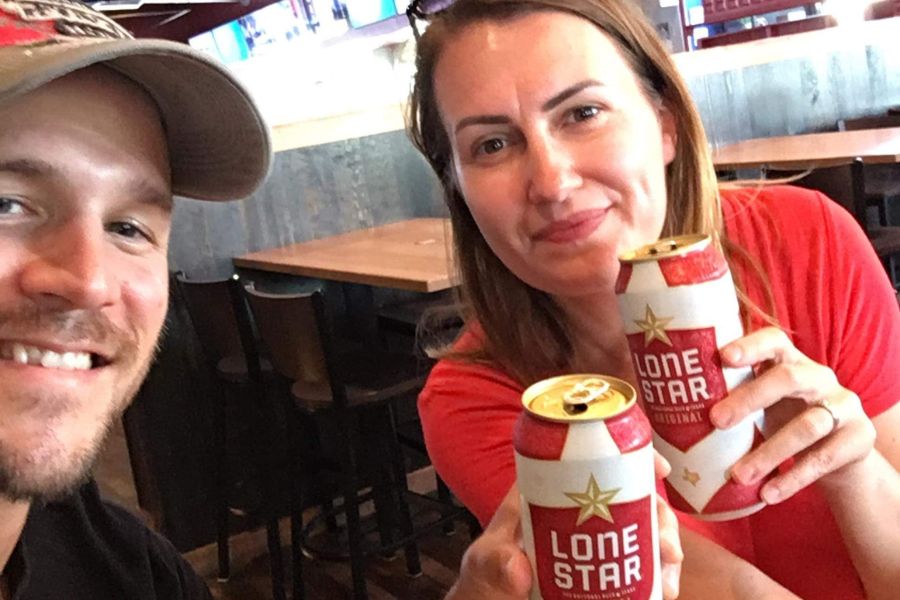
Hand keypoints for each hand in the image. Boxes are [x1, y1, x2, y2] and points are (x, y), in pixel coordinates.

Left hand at [447, 455, 682, 599]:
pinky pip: (637, 562)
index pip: (589, 457)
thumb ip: (493, 565)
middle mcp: (575, 510)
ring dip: (664, 549)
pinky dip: (655, 574)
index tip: (659, 468)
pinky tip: (662, 591)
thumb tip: (518, 568)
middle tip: (670, 549)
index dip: (629, 454)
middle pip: (628, 496)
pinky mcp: (601, 567)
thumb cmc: (484, 577)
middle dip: (659, 516)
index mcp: (546, 492)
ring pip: (640, 530)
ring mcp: (591, 539)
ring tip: (668, 582)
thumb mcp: (484, 568)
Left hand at [710, 327, 875, 503]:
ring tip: (738, 475)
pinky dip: (793, 478)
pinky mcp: (857, 438)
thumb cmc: (783, 418)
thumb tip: (661, 410)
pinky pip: (824, 459)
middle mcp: (818, 377)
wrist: (839, 451)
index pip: (773, 341)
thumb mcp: (761, 403)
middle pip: (789, 379)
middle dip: (750, 399)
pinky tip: (768, 493)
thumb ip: (729, 398)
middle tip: (715, 421)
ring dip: (769, 452)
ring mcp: (842, 406)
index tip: (722, 357)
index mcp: (790, 361)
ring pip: (808, 426)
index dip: (750, 346)